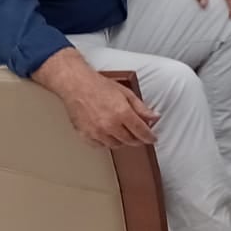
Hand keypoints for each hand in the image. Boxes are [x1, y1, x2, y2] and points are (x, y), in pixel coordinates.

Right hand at [33, 48, 159, 148]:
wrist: (76, 85)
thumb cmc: (99, 86)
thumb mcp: (126, 93)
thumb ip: (142, 108)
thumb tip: (154, 117)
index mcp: (122, 113)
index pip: (141, 132)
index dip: (150, 137)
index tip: (152, 138)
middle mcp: (109, 124)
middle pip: (130, 141)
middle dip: (137, 139)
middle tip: (139, 134)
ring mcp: (96, 131)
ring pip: (116, 145)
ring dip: (122, 140)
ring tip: (123, 131)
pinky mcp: (85, 135)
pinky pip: (100, 145)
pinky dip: (107, 142)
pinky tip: (108, 134)